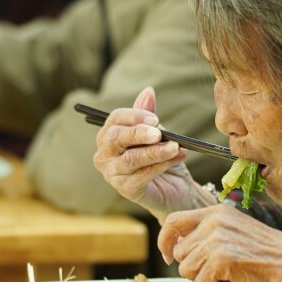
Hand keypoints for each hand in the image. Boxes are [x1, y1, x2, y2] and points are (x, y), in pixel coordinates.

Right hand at [91, 86, 214, 217]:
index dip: (134, 116)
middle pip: (116, 138)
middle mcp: (104, 154)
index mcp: (109, 135)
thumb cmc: (162, 157)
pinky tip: (176, 158)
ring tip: (175, 147)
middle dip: (138, 133)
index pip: (115, 119)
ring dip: (155, 152)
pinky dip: (161, 165)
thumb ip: (149, 115)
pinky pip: (142, 176)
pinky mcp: (125, 189)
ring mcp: (112, 173)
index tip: (155, 119)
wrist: (176, 187)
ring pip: (131, 159)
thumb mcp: (157, 133)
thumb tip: (148, 91)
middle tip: (159, 133)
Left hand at [157, 204, 281, 281]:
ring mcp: (215, 239)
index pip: (174, 222)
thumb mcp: (234, 231)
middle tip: (221, 270)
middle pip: (179, 254)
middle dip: (195, 268)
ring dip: (206, 280)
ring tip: (230, 274)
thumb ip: (208, 234)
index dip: (165, 241)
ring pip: (186, 270)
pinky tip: (234, 281)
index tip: (167, 255)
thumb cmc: (267, 253)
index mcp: (216, 212)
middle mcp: (213, 222)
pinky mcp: (219, 259)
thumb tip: (179, 248)